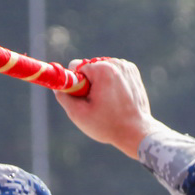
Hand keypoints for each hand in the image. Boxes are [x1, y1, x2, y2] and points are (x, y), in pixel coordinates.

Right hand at [53, 58, 169, 158]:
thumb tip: (58, 87)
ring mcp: (126, 66)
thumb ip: (64, 97)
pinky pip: (113, 72)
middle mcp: (115, 62)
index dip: (75, 85)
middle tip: (97, 103)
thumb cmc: (107, 125)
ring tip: (108, 103)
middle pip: (89, 68)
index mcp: (102, 69)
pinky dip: (111, 82)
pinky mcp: (133, 71)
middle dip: (88, 83)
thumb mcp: (78, 114)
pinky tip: (116, 98)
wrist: (136, 131)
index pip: (76, 67)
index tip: (84, 99)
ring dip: (100, 83)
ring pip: (101, 70)